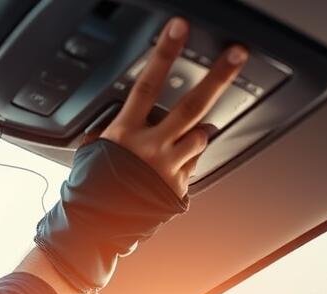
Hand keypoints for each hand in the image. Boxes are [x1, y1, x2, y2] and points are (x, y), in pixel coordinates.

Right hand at [90, 17, 247, 198]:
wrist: (94, 231)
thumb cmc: (89, 193)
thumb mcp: (92, 152)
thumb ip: (112, 131)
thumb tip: (124, 119)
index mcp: (125, 134)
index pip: (149, 84)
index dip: (165, 53)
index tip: (179, 29)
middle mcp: (150, 149)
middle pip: (191, 106)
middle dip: (217, 77)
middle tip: (237, 54)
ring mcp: (168, 169)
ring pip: (199, 136)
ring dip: (201, 129)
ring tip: (194, 128)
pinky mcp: (177, 189)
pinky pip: (192, 165)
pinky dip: (186, 159)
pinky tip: (170, 165)